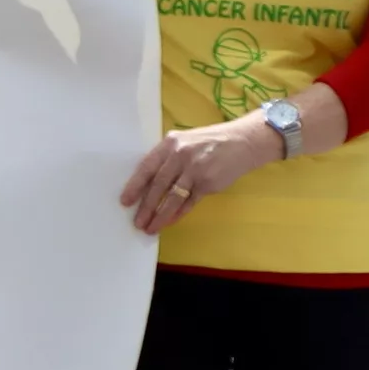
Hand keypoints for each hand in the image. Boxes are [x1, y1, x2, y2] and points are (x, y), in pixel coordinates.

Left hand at [121, 116, 282, 233]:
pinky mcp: (208, 183)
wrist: (243, 141)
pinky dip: (178, 213)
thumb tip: (147, 182)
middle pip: (158, 185)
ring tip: (151, 227)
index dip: (135, 186)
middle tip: (137, 222)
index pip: (147, 167)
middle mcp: (180, 156)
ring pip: (172, 197)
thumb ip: (167, 158)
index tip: (125, 202)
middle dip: (146, 206)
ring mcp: (195, 170)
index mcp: (170, 144)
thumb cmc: (209, 142)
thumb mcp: (184, 141)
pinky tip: (170, 222)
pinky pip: (189, 202)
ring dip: (160, 215)